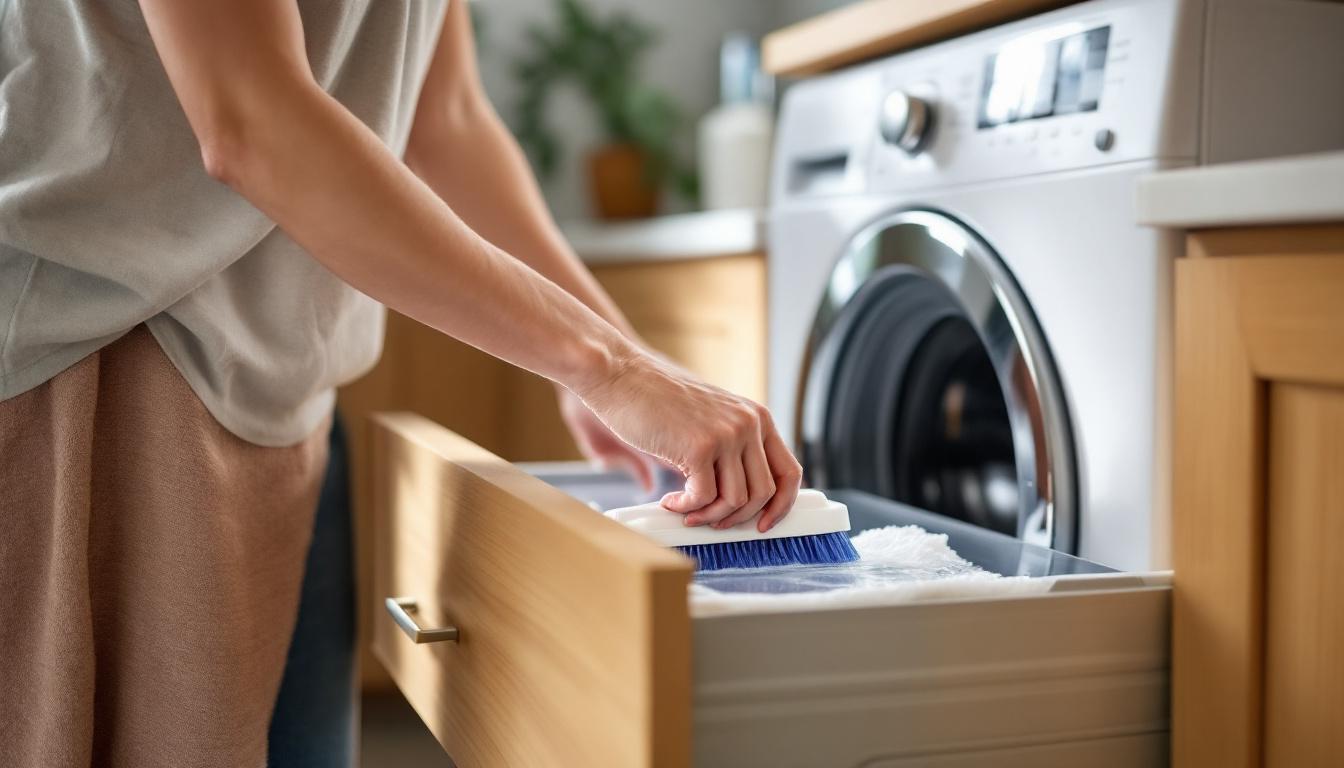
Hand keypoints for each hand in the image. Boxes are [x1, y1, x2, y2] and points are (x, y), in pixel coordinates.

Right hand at [572, 352, 802, 531]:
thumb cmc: (656, 399)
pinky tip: (671, 501)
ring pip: (736, 500)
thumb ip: (731, 448)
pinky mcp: (700, 447)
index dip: (781, 505)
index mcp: (757, 416)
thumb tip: (740, 497)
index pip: (789, 471)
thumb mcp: (709, 418)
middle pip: (764, 493)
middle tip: (711, 522)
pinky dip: (687, 507)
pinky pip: (704, 498)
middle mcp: (749, 423)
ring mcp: (727, 434)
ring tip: (685, 510)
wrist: (620, 375)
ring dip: (709, 516)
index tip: (763, 524)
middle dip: (737, 518)